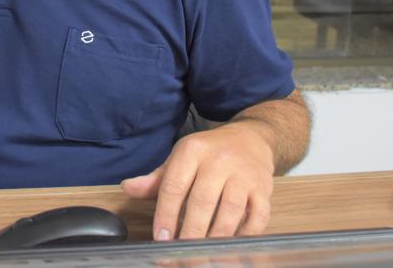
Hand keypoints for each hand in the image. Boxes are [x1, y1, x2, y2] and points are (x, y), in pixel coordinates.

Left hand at [121, 122, 274, 239]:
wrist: (250, 139)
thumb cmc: (210, 153)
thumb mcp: (180, 159)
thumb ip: (156, 179)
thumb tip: (128, 188)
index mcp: (193, 151)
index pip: (174, 186)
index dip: (165, 215)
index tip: (161, 238)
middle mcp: (219, 160)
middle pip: (202, 201)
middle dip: (190, 231)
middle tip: (182, 253)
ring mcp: (244, 174)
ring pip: (231, 210)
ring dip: (216, 236)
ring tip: (204, 254)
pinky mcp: (264, 188)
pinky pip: (257, 216)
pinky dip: (246, 234)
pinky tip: (231, 246)